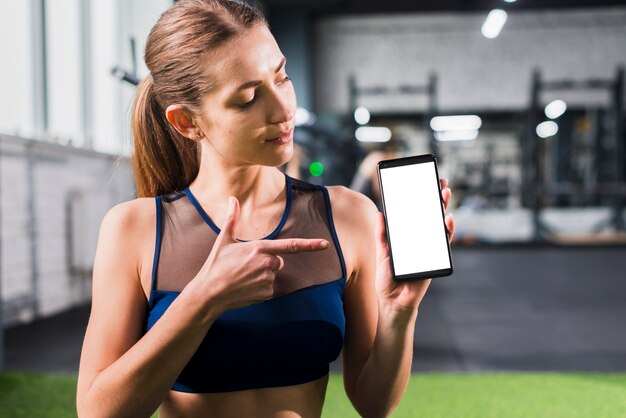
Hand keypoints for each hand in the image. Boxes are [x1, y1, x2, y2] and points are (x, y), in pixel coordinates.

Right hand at [191, 196, 329, 313]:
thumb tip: (232, 199)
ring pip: (273, 274)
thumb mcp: (224, 240)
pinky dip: (260, 288)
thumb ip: (232, 218)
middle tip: (246, 265)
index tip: (325, 244)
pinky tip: (245, 287)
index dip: (310, 245)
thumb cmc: (215, 265)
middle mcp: (267, 263)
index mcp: (260, 248)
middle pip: (278, 260)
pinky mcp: (266, 294)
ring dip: (263, 274)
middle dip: (267, 261)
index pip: (291, 246)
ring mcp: (267, 280)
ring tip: (243, 277)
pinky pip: (270, 288)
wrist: (209, 293)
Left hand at [375, 178, 455, 312]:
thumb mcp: (382, 253)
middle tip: (440, 181)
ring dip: (443, 209)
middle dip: (436, 198)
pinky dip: (447, 230)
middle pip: (430, 216)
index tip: (423, 182)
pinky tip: (448, 219)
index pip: (416, 214)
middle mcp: (420, 239)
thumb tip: (380, 214)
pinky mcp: (435, 258)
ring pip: (439, 225)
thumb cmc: (387, 278)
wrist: (394, 301)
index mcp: (407, 236)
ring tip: (444, 193)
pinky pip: (443, 242)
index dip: (420, 199)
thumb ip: (382, 234)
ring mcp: (429, 248)